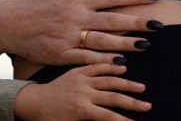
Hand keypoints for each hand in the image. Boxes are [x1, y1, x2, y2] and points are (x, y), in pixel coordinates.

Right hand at [0, 0, 161, 65]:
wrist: (7, 23)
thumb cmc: (35, 1)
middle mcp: (75, 17)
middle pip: (112, 19)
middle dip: (137, 22)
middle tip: (159, 24)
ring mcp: (68, 37)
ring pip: (102, 41)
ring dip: (125, 43)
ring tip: (146, 45)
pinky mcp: (61, 54)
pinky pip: (86, 58)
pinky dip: (103, 60)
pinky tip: (119, 62)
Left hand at [14, 63, 148, 120]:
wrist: (32, 102)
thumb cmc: (49, 119)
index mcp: (81, 109)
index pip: (108, 116)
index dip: (123, 120)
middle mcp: (83, 93)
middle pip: (113, 97)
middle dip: (132, 102)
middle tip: (148, 106)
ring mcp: (81, 79)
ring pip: (109, 79)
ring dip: (127, 83)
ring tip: (141, 88)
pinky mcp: (77, 71)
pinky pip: (96, 66)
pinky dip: (111, 66)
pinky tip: (124, 66)